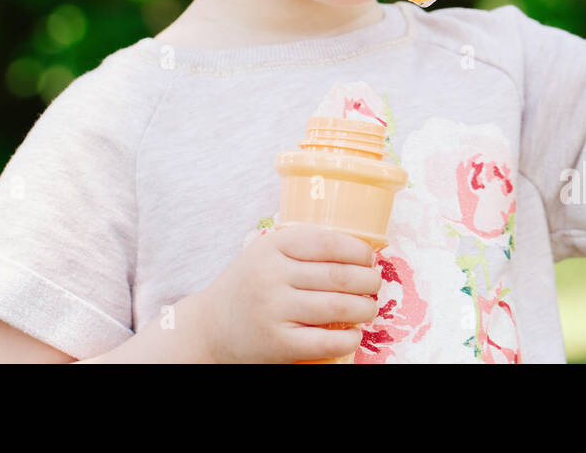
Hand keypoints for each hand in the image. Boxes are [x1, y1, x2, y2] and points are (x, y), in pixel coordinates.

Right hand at [192, 224, 382, 362]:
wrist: (210, 327)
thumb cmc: (249, 286)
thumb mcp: (266, 253)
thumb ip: (303, 246)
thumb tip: (360, 249)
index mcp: (272, 246)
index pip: (328, 242)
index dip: (358, 251)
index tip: (368, 259)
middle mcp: (272, 275)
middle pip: (340, 275)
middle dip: (369, 281)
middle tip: (374, 284)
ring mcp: (275, 310)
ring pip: (339, 307)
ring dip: (366, 308)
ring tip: (369, 308)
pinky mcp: (279, 344)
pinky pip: (327, 341)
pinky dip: (350, 338)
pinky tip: (353, 333)